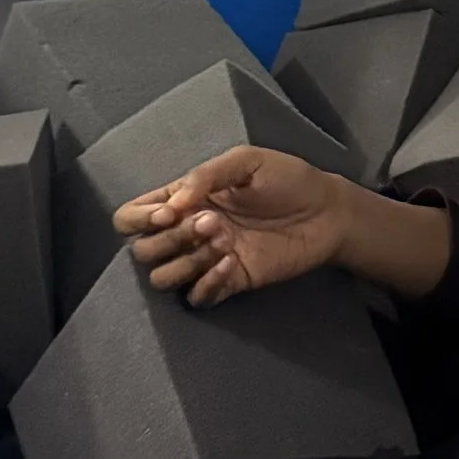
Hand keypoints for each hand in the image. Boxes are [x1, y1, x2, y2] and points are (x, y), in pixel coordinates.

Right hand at [117, 146, 354, 307]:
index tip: (171, 212)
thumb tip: (172, 204)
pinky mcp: (228, 282)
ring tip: (223, 242)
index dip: (139, 219)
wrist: (327, 211)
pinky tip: (231, 263)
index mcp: (183, 199)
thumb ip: (206, 174)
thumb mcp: (246, 161)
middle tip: (212, 222)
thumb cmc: (287, 180)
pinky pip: (196, 298)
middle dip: (170, 238)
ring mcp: (205, 259)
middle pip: (140, 251)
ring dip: (186, 261)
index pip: (130, 217)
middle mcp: (187, 231)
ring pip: (162, 278)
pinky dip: (206, 284)